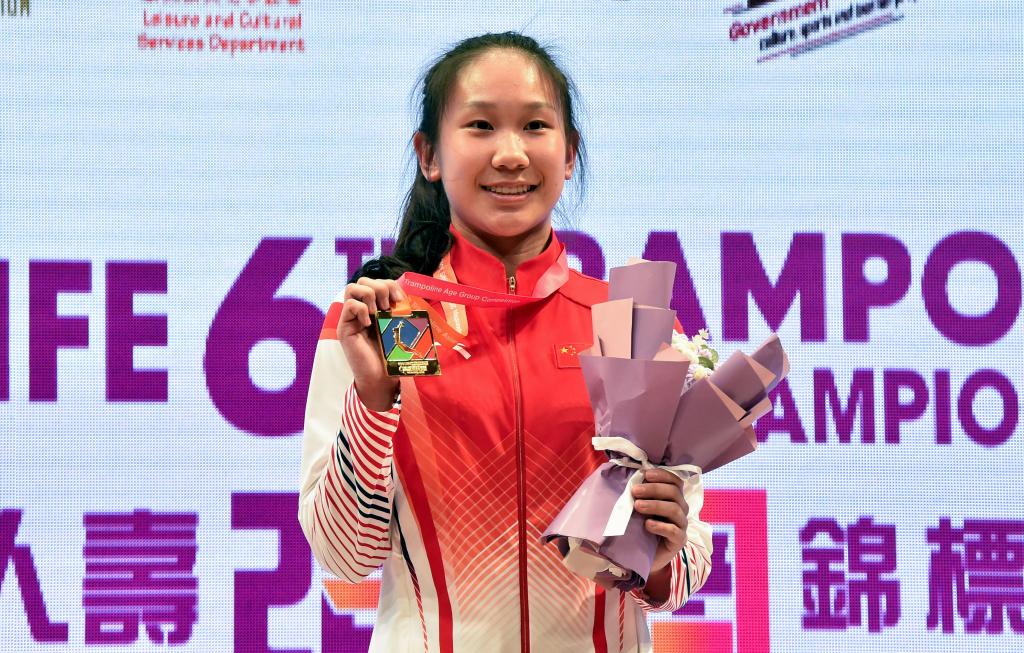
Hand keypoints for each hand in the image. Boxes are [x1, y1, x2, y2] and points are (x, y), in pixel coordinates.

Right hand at [338, 277, 403, 409]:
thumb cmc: (391, 355)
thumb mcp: (400, 329)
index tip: (401, 300)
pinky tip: (369, 323)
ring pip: (352, 287)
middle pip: (364, 280)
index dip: (391, 285)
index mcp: (376, 306)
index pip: (379, 281)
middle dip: (380, 287)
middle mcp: (362, 309)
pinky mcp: (344, 327)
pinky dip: (361, 309)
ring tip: (378, 312)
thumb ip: (403, 313)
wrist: (382, 378)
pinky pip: (348, 305)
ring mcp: (351, 317)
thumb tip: (413, 299)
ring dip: (369, 295)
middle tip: (388, 306)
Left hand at [631, 468, 687, 572]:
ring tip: (638, 506)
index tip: (645, 474)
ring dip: (655, 505)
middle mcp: (680, 509)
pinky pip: (675, 531)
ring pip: (675, 510)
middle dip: (654, 489)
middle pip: (674, 493)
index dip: (662, 475)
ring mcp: (681, 525)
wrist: (642, 555)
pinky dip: (661, 526)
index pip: (675, 481)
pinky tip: (648, 525)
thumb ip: (639, 495)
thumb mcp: (638, 508)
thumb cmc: (640, 527)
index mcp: (673, 498)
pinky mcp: (679, 541)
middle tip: (635, 491)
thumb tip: (630, 480)